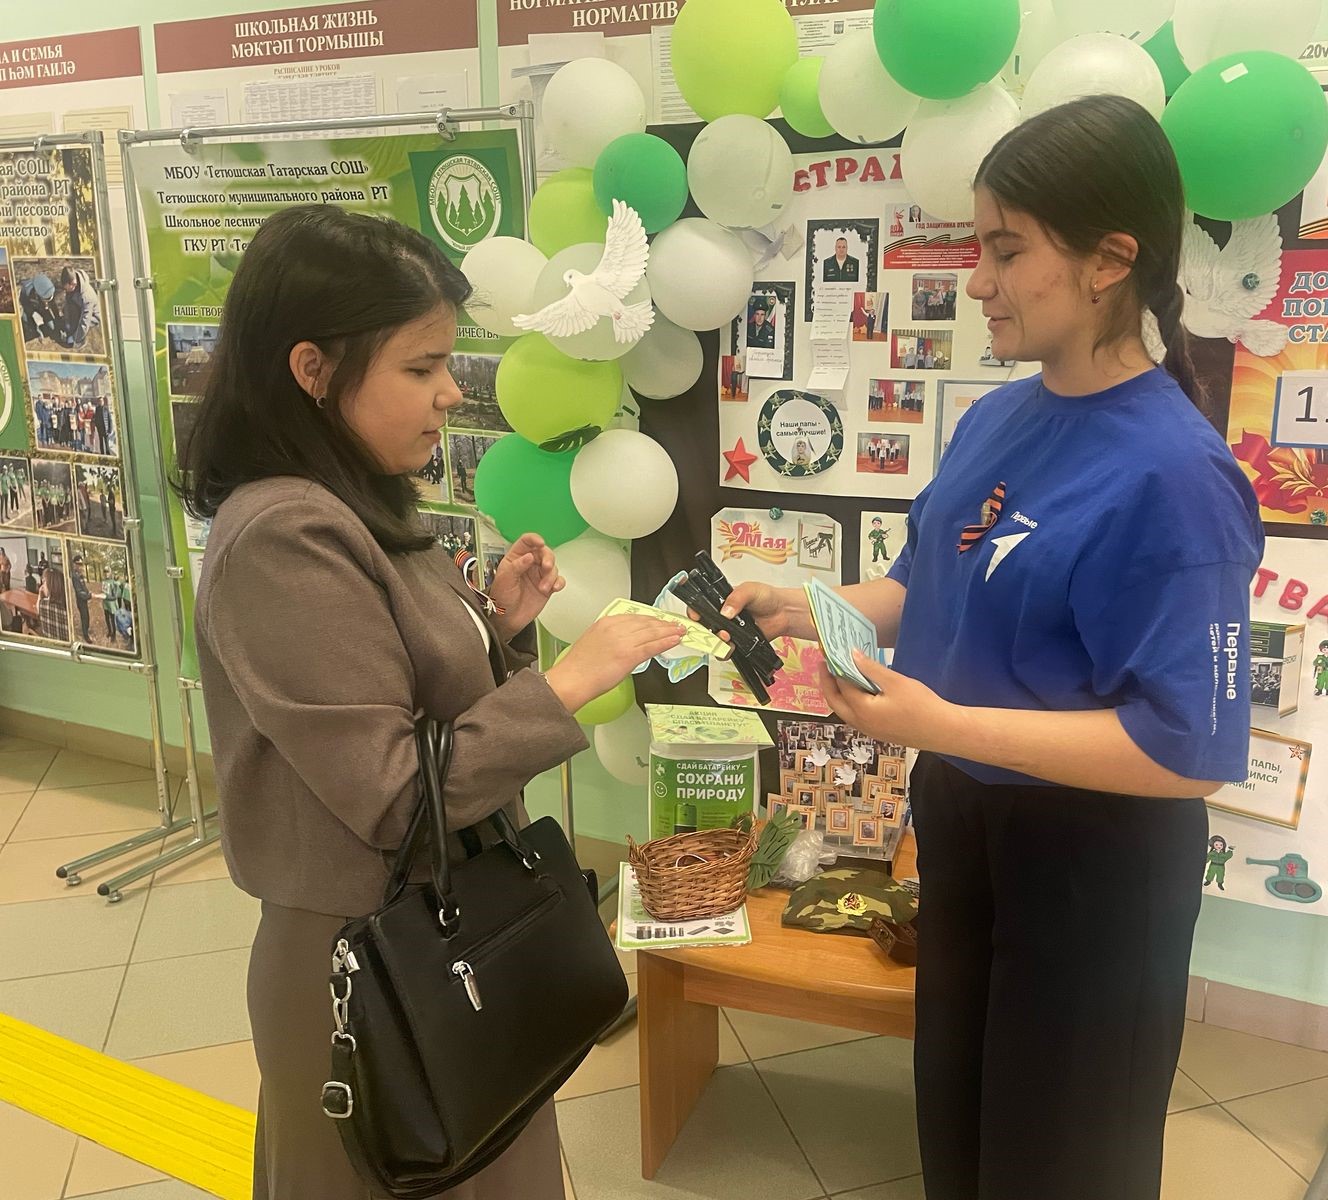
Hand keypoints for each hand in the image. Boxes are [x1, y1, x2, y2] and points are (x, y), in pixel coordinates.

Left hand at [489, 533, 562, 638]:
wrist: (507, 618)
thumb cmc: (501, 598)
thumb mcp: (505, 579)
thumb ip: (517, 566)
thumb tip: (529, 556)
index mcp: (516, 558)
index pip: (526, 542)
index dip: (534, 539)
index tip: (540, 542)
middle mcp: (529, 564)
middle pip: (544, 552)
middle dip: (548, 558)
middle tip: (546, 567)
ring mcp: (539, 575)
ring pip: (553, 567)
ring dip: (551, 576)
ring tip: (543, 587)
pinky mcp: (547, 587)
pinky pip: (558, 580)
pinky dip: (559, 582)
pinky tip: (554, 587)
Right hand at [545, 615, 684, 713]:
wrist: (572, 679)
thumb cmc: (579, 667)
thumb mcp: (593, 641)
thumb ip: (611, 637)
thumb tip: (627, 642)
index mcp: (605, 623)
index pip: (635, 617)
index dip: (650, 619)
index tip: (659, 621)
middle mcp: (616, 628)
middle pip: (646, 623)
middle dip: (663, 624)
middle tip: (674, 624)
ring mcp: (624, 641)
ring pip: (652, 633)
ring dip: (669, 631)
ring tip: (680, 631)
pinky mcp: (629, 655)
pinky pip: (652, 646)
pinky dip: (666, 642)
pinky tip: (674, 641)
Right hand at [687, 580, 789, 641]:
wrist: (783, 613)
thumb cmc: (767, 597)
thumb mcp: (750, 590)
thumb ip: (736, 598)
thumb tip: (725, 611)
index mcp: (720, 600)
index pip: (700, 606)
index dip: (694, 612)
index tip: (696, 616)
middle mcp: (721, 616)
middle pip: (703, 626)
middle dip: (704, 630)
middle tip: (715, 629)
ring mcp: (728, 631)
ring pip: (712, 640)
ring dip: (716, 641)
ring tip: (727, 637)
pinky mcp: (736, 643)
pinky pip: (724, 651)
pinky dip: (725, 651)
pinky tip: (733, 646)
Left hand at [817, 650, 959, 751]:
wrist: (943, 731)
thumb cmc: (921, 704)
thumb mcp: (895, 681)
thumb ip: (871, 668)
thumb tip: (851, 655)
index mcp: (861, 710)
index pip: (840, 685)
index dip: (834, 667)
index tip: (829, 652)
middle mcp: (860, 723)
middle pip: (834, 701)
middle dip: (827, 682)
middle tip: (825, 664)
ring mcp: (868, 730)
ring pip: (844, 710)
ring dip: (838, 693)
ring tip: (838, 674)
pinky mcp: (878, 732)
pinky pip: (855, 716)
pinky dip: (850, 701)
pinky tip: (858, 689)